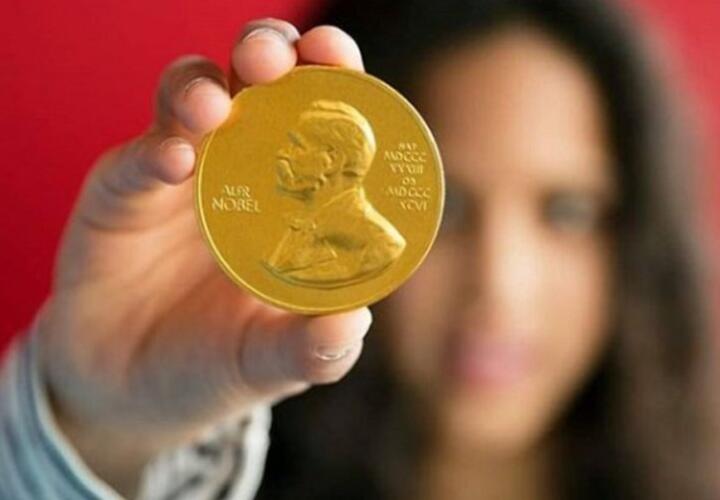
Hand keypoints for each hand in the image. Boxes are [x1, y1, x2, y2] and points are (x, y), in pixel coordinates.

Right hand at [37, 18, 368, 496]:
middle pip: (259, 82)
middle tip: (282, 59)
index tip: (343, 63)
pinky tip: (175, 162)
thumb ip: (313, 349)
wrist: (129, 390)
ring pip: (191, 95)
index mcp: (291, 196)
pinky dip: (156, 149)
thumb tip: (355, 322)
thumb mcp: (270, 364)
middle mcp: (240, 170)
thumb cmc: (215, 363)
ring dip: (205, 88)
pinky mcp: (121, 191)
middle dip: (272, 53)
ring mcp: (180, 175)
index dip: (336, 82)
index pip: (322, 118)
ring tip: (214, 108)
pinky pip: (136, 157)